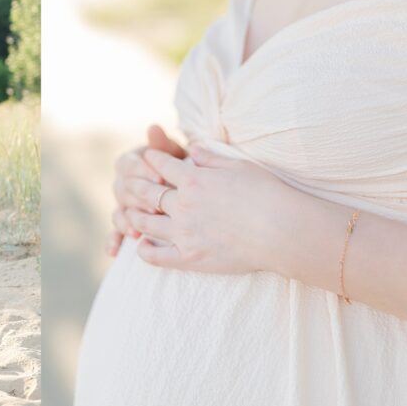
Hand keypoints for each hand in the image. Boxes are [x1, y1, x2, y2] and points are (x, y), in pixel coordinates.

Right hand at [108, 125, 187, 256]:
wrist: (196, 189)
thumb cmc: (187, 168)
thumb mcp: (179, 155)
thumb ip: (164, 145)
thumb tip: (153, 127)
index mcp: (134, 161)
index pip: (128, 164)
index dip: (141, 171)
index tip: (159, 177)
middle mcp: (125, 181)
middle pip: (122, 189)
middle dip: (137, 199)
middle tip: (154, 207)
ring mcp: (124, 204)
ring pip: (118, 211)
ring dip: (125, 221)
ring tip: (136, 231)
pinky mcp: (126, 222)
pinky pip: (116, 232)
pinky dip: (113, 241)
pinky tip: (113, 251)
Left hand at [125, 145, 294, 274]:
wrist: (280, 230)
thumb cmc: (266, 194)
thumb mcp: (238, 166)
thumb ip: (210, 157)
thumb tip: (192, 147)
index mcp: (193, 179)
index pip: (161, 164)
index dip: (152, 158)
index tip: (146, 156)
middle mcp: (182, 204)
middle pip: (146, 192)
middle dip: (134, 185)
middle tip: (126, 183)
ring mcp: (183, 232)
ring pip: (144, 223)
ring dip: (132, 216)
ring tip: (128, 214)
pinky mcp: (188, 258)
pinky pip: (155, 256)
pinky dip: (143, 250)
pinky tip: (141, 245)